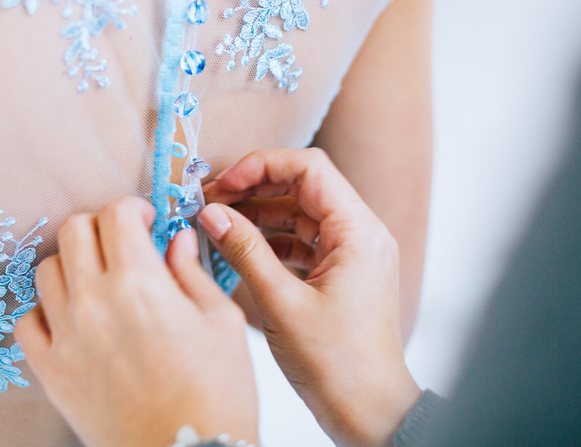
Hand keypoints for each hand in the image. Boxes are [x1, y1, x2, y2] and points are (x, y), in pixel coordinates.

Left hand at [15, 197, 258, 446]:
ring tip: (98, 281)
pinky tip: (72, 319)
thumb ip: (192, 271)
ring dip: (72, 264)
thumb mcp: (222, 323)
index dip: (133, 207)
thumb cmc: (217, 395)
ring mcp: (66, 338)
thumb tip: (176, 238)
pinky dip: (45, 311)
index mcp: (140, 284)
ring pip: (46, 271)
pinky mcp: (51, 372)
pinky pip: (27, 322)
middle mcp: (94, 303)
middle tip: (121, 243)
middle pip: (73, 231)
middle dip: (100, 226)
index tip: (145, 219)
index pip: (116, 214)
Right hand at [201, 149, 421, 446]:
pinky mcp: (341, 273)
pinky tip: (237, 248)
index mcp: (358, 231)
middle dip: (254, 187)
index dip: (261, 166)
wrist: (371, 414)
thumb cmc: (337, 365)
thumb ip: (245, 251)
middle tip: (209, 201)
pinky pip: (302, 240)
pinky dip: (270, 240)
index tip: (222, 184)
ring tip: (216, 224)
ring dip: (259, 214)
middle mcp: (361, 234)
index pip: (309, 168)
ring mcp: (352, 253)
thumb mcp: (281, 304)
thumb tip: (211, 212)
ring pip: (299, 213)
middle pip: (303, 186)